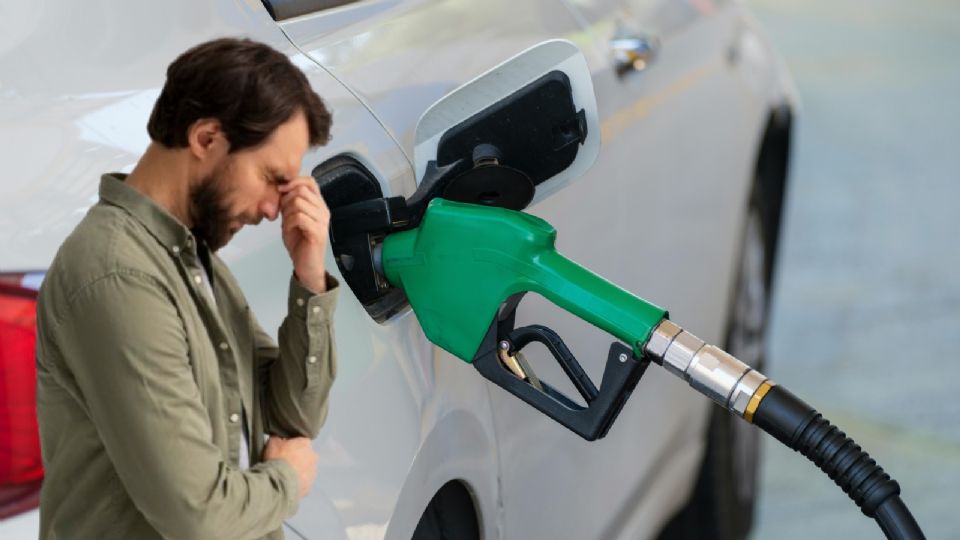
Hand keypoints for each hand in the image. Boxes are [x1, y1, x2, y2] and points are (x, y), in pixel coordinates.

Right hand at [263, 436, 317, 497]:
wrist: (280, 482)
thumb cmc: (277, 458)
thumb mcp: (272, 442)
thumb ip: (277, 438)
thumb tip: (278, 438)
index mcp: (306, 443)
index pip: (300, 442)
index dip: (290, 446)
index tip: (282, 451)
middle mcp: (313, 456)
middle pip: (304, 456)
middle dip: (296, 459)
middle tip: (283, 464)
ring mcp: (313, 472)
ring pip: (305, 470)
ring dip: (297, 472)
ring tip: (284, 476)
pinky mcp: (309, 486)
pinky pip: (302, 483)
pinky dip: (296, 483)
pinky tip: (286, 485)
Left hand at [278, 176, 329, 292]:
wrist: (307, 267)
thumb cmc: (299, 243)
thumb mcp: (291, 219)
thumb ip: (289, 205)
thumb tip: (280, 188)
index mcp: (319, 205)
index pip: (310, 182)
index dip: (294, 181)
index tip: (281, 191)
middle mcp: (324, 210)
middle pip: (301, 190)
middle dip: (286, 200)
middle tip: (282, 214)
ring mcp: (322, 221)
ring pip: (298, 203)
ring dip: (286, 213)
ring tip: (286, 224)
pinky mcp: (317, 232)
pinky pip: (299, 217)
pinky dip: (289, 223)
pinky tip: (288, 231)